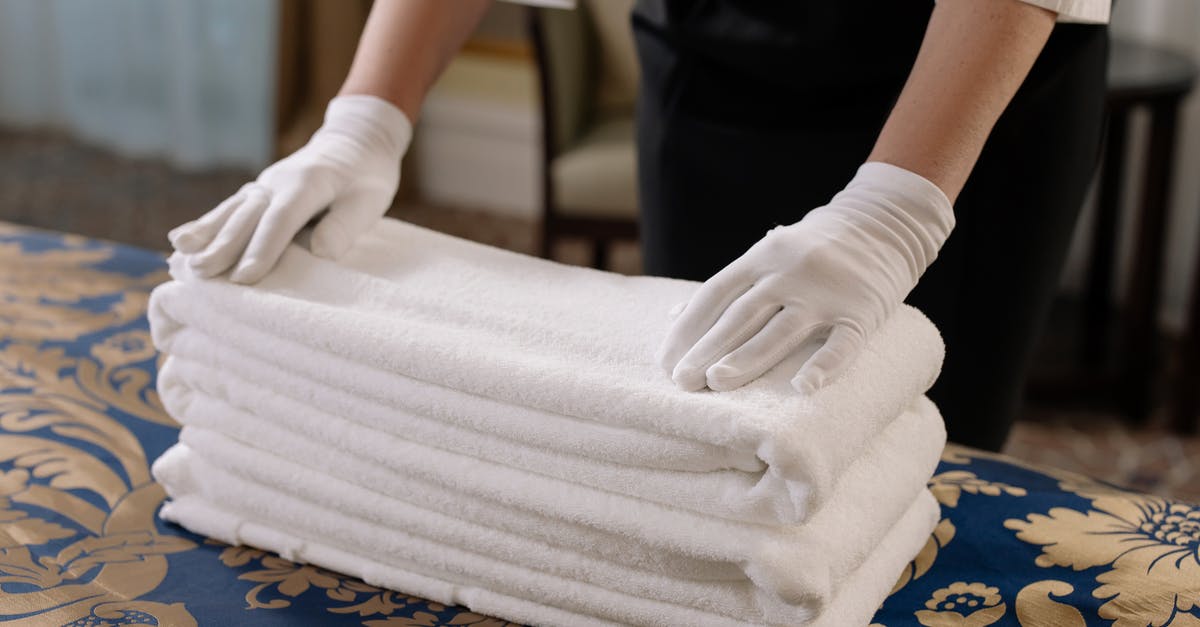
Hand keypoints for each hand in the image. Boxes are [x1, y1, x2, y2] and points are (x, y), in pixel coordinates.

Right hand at [168, 94, 411, 283]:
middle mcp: (277, 182)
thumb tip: (320, 252)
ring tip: (180, 257)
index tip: (245, 278)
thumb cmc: (367, 176)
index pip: (281, 219)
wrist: (355, 142)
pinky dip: (205, 226)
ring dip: (206, 235)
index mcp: (307, 183)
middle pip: (247, 216)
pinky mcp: (258, 193)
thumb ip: (346, 224)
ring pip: (231, 211)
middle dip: (223, 247)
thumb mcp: (370, 198)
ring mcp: (263, 186)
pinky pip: (229, 210)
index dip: (262, 249)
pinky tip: (181, 242)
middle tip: (201, 274)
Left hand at [657, 162, 954, 393]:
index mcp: (761, 257)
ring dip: (747, 358)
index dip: (688, 328)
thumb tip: (673, 318)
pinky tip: (803, 388)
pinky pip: (842, 343)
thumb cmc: (812, 248)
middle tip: (682, 382)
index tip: (666, 362)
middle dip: (707, 349)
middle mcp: (788, 273)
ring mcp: (825, 292)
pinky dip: (823, 366)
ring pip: (781, 330)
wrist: (884, 223)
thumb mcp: (765, 255)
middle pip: (741, 315)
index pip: (715, 295)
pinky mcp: (861, 311)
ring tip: (716, 383)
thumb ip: (725, 287)